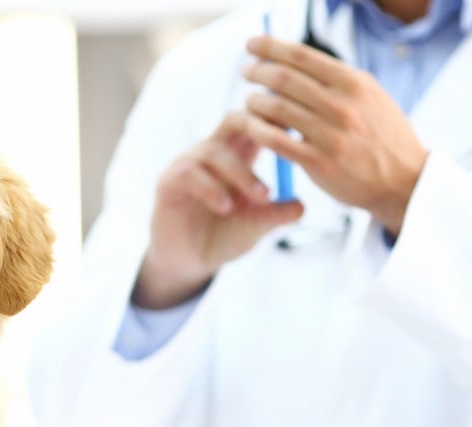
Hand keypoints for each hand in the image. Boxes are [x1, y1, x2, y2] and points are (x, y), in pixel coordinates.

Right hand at [137, 111, 304, 308]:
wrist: (190, 261)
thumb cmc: (224, 235)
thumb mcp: (256, 225)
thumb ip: (277, 214)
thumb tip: (302, 205)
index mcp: (239, 154)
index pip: (258, 121)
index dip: (278, 118)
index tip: (303, 129)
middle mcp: (212, 152)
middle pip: (234, 119)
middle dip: (258, 126)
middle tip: (282, 145)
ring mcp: (188, 164)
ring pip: (215, 151)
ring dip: (242, 173)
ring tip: (262, 197)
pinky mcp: (168, 183)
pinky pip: (190, 174)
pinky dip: (211, 189)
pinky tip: (226, 207)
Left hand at [242, 36, 428, 234]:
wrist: (404, 180)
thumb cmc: (382, 136)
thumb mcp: (369, 97)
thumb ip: (337, 81)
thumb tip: (297, 63)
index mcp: (354, 83)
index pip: (302, 56)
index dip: (271, 47)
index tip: (252, 45)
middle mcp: (342, 105)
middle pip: (285, 79)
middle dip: (258, 71)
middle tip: (246, 72)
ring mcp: (331, 134)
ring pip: (277, 108)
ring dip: (255, 101)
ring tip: (249, 100)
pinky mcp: (319, 162)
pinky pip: (277, 141)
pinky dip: (258, 130)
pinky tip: (251, 126)